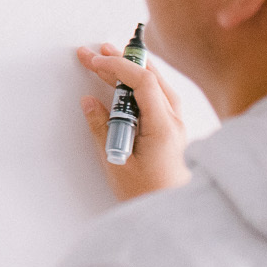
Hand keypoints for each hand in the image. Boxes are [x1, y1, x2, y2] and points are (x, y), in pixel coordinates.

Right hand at [77, 41, 190, 201]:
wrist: (174, 215)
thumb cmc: (148, 195)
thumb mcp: (117, 164)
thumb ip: (102, 129)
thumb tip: (90, 102)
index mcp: (163, 128)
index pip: (144, 82)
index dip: (118, 66)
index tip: (94, 60)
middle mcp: (175, 121)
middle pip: (151, 78)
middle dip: (121, 60)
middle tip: (93, 52)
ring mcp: (177, 125)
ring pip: (157, 84)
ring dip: (133, 68)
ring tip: (110, 56)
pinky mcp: (172, 129)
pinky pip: (159, 95)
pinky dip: (142, 82)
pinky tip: (129, 79)